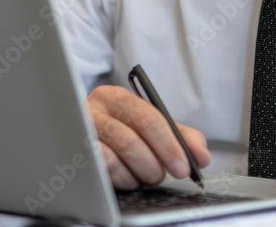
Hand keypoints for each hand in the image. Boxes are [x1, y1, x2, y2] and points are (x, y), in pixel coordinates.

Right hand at [87, 84, 210, 189]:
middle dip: (155, 164)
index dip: (170, 146)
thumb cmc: (121, 129)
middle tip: (165, 175)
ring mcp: (81, 133)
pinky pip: (101, 173)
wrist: (80, 134)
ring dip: (137, 175)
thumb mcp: (150, 126)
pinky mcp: (73, 154)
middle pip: (131, 140)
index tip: (185, 166)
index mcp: (117, 97)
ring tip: (145, 176)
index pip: (149, 119)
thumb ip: (180, 136)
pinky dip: (121, 179)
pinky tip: (128, 178)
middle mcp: (96, 110)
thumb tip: (202, 156)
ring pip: (115, 160)